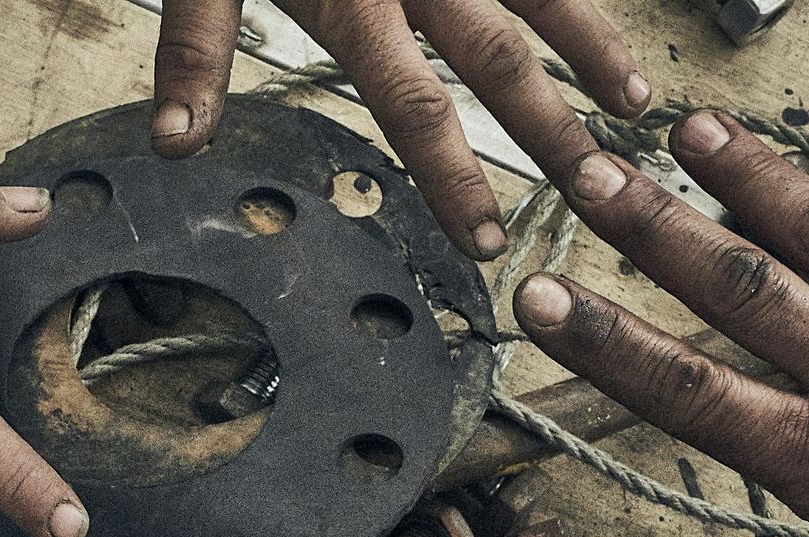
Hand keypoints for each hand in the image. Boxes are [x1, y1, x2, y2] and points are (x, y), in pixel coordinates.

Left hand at [149, 0, 649, 259]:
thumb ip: (196, 46)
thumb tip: (176, 144)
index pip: (414, 109)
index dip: (453, 181)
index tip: (484, 242)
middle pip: (497, 64)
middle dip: (547, 133)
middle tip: (591, 190)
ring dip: (591, 48)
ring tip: (632, 103)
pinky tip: (608, 11)